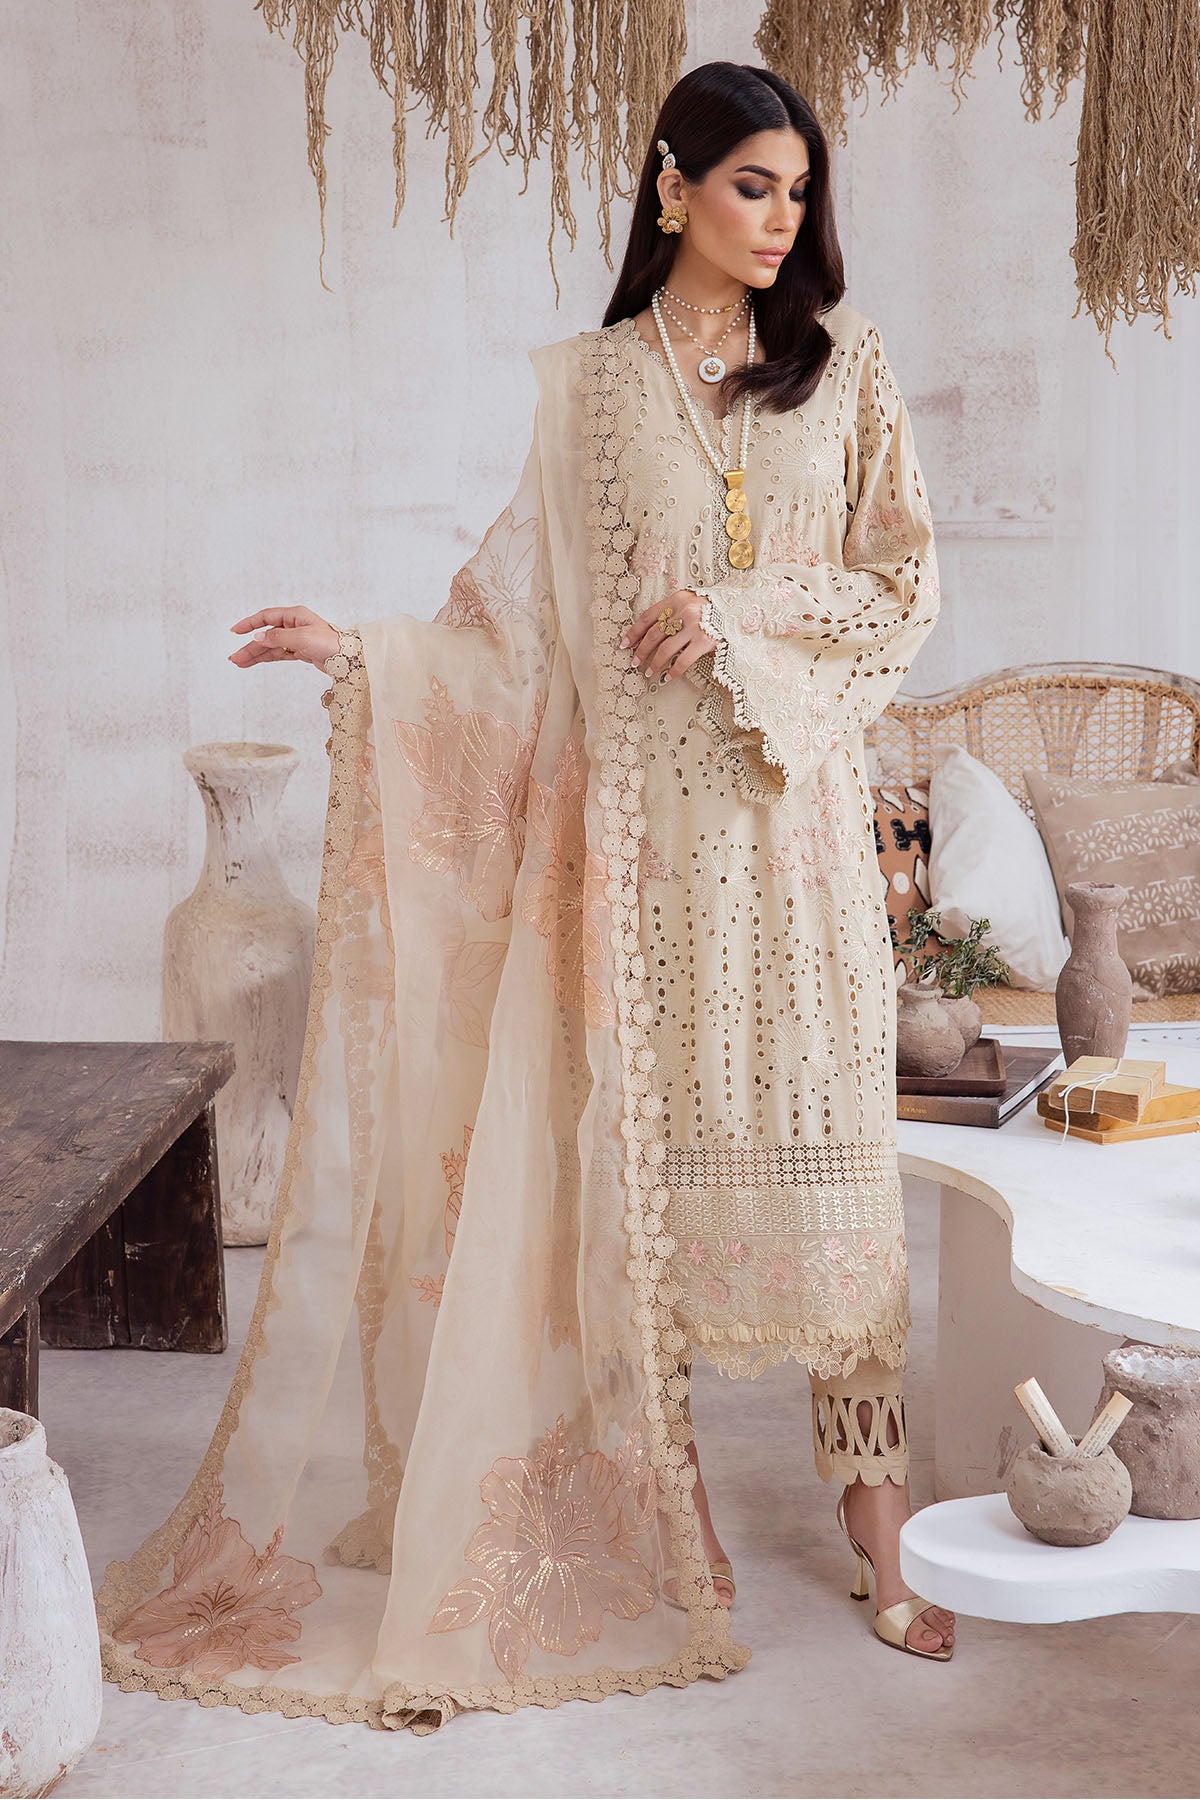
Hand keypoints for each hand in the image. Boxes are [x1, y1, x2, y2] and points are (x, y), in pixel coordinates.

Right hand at [227, 607, 341, 670]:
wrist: (350, 659)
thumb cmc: (330, 643)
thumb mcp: (301, 637)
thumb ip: (278, 637)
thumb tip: (258, 636)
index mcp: (295, 616)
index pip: (266, 616)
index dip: (249, 623)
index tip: (235, 631)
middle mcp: (294, 625)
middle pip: (266, 635)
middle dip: (250, 646)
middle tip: (234, 658)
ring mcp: (297, 639)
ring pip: (271, 646)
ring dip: (255, 654)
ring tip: (239, 663)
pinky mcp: (301, 651)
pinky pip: (279, 654)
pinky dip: (267, 658)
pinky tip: (255, 662)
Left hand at [619, 588, 716, 681]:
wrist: (741, 610)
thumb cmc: (714, 608)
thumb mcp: (691, 602)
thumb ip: (674, 611)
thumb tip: (652, 633)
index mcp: (677, 599)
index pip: (648, 617)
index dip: (634, 632)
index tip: (625, 644)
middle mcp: (683, 611)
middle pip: (654, 634)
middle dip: (641, 650)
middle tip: (634, 662)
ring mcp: (694, 627)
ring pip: (665, 649)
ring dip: (654, 663)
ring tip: (649, 672)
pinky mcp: (704, 641)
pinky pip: (683, 660)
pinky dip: (673, 671)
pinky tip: (668, 677)